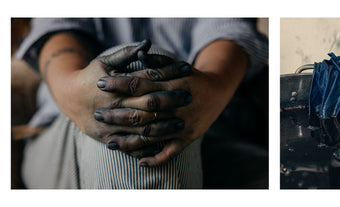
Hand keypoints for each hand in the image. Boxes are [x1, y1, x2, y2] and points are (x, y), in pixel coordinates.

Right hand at [58, 40, 192, 143]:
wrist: (69, 98)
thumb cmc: (91, 77)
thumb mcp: (105, 62)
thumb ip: (126, 54)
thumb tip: (147, 44)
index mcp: (114, 87)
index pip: (146, 80)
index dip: (167, 75)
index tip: (185, 72)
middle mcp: (113, 107)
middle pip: (147, 106)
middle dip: (170, 102)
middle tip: (188, 98)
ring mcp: (110, 126)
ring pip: (142, 130)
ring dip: (164, 127)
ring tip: (182, 125)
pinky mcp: (108, 139)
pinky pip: (130, 147)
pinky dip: (146, 149)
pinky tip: (163, 147)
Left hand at [94, 40, 247, 165]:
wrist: (218, 91)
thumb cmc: (191, 76)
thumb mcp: (177, 65)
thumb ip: (157, 60)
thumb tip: (138, 53)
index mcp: (173, 84)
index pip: (141, 84)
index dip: (119, 83)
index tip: (101, 83)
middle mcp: (177, 105)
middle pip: (143, 111)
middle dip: (118, 113)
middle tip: (98, 115)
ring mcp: (183, 124)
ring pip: (153, 135)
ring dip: (130, 141)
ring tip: (110, 142)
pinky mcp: (188, 138)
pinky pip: (171, 151)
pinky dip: (156, 158)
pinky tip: (140, 162)